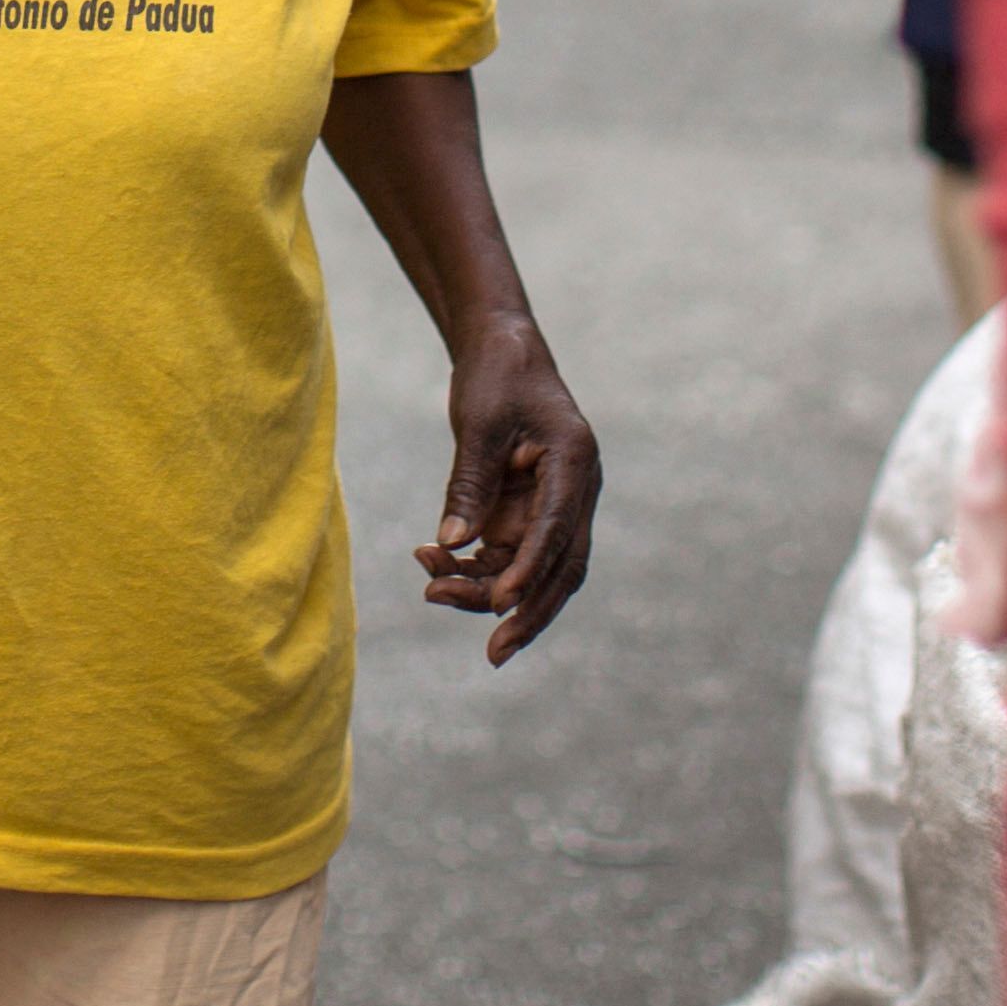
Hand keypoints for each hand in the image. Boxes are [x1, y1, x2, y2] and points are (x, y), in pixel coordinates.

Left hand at [417, 325, 600, 664]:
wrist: (502, 351)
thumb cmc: (497, 376)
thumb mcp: (479, 423)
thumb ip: (470, 483)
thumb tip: (452, 543)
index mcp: (575, 463)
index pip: (557, 529)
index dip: (531, 569)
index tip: (500, 602)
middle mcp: (574, 494)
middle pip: (560, 570)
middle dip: (528, 614)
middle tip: (493, 654)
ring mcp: (552, 508)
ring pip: (528, 571)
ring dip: (484, 590)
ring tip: (431, 589)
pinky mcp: (526, 515)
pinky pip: (504, 557)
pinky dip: (471, 569)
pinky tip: (433, 562)